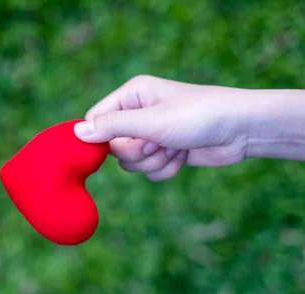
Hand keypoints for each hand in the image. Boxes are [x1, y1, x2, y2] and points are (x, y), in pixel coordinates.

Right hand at [74, 75, 304, 180]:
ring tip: (175, 147)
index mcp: (131, 96)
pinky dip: (166, 169)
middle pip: (112, 148)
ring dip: (154, 162)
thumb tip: (75, 133)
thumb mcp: (151, 121)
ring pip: (131, 164)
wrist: (241, 130)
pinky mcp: (164, 153)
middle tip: (158, 143)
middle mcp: (137, 114)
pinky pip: (149, 172)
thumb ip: (112, 127)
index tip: (115, 147)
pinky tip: (183, 155)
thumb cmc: (198, 116)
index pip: (95, 120)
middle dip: (137, 153)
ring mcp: (151, 135)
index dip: (100, 139)